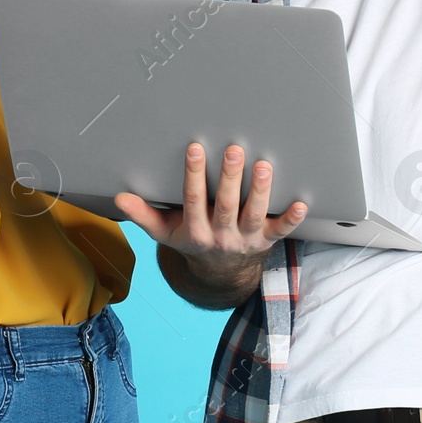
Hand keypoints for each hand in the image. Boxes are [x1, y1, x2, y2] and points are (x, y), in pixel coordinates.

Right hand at [116, 143, 306, 262]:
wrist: (218, 274)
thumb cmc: (191, 240)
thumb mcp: (164, 231)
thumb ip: (143, 214)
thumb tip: (120, 198)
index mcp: (196, 231)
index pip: (193, 200)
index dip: (194, 175)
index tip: (195, 148)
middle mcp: (221, 237)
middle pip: (226, 206)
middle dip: (230, 178)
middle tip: (234, 149)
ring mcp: (246, 240)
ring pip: (253, 215)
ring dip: (260, 191)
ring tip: (264, 165)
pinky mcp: (266, 240)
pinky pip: (281, 231)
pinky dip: (291, 219)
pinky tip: (301, 203)